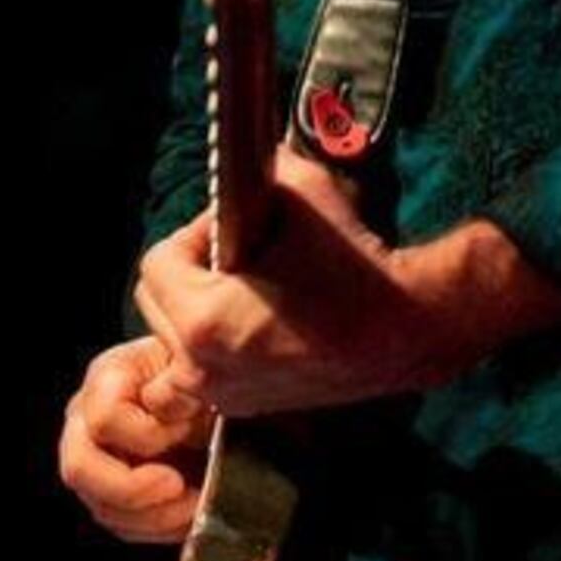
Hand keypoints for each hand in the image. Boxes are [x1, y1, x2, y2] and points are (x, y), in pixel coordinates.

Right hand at [58, 335, 213, 543]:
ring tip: (196, 504)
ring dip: (155, 516)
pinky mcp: (112, 493)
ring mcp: (95, 460)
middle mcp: (88, 420)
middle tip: (179, 486)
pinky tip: (191, 513)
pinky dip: (159, 527)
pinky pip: (122, 525)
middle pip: (80, 469)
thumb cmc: (210, 371)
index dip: (149, 435)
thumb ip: (181, 377)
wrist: (225, 392)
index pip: (105, 420)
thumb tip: (159, 403)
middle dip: (133, 490)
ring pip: (101, 506)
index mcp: (108, 377)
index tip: (189, 429)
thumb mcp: (202, 361)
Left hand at [131, 146, 560, 416]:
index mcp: (203, 319)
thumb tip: (245, 152)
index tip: (232, 225)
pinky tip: (245, 325)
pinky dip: (208, 351)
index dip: (194, 232)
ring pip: (171, 341)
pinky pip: (199, 375)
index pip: (158, 261)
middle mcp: (202, 367)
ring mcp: (222, 395)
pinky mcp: (245, 408)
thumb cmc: (355, 264)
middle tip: (234, 252)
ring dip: (190, 312)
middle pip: (155, 302)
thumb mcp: (304, 191)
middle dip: (188, 270)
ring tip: (233, 291)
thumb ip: (261, 169)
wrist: (406, 328)